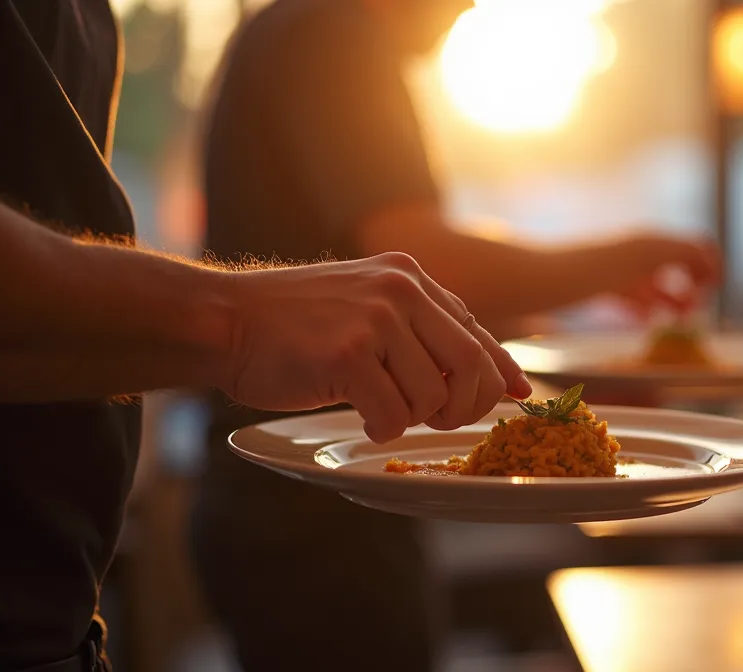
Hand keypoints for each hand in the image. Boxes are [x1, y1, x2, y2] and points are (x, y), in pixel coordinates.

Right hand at [221, 252, 531, 442]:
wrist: (226, 319)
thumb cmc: (295, 323)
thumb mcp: (366, 304)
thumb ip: (422, 330)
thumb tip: (493, 374)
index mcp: (409, 276)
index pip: (477, 331)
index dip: (500, 372)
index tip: (516, 398)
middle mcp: (400, 291)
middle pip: (471, 367)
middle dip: (464, 407)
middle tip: (437, 420)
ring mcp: (375, 320)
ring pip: (433, 398)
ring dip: (410, 418)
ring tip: (377, 404)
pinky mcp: (349, 355)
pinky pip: (394, 416)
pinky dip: (381, 428)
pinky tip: (358, 414)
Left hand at [605, 233, 719, 315]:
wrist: (569, 276)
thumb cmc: (612, 264)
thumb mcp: (656, 253)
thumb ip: (687, 252)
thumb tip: (712, 262)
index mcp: (658, 241)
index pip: (698, 244)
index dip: (712, 264)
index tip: (714, 287)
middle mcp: (646, 253)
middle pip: (683, 268)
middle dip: (695, 288)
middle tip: (696, 309)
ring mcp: (630, 272)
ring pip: (661, 289)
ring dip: (676, 303)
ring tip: (679, 320)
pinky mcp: (614, 291)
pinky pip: (638, 302)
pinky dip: (647, 311)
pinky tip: (646, 319)